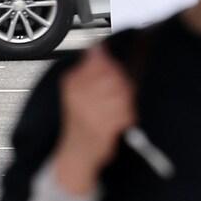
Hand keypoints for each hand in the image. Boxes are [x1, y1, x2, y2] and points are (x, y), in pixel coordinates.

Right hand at [52, 46, 135, 194]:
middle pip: (115, 78)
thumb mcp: (76, 89)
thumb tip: (99, 47)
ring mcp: (91, 114)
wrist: (76, 153)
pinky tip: (120, 120)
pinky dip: (127, 116)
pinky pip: (126, 113)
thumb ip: (89, 67)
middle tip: (118, 95)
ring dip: (126, 102)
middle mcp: (79, 97)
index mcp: (72, 84)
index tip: (115, 75)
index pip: (101, 63)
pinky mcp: (104, 129)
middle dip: (122, 85)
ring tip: (119, 108)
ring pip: (123, 95)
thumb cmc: (79, 120)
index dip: (114, 67)